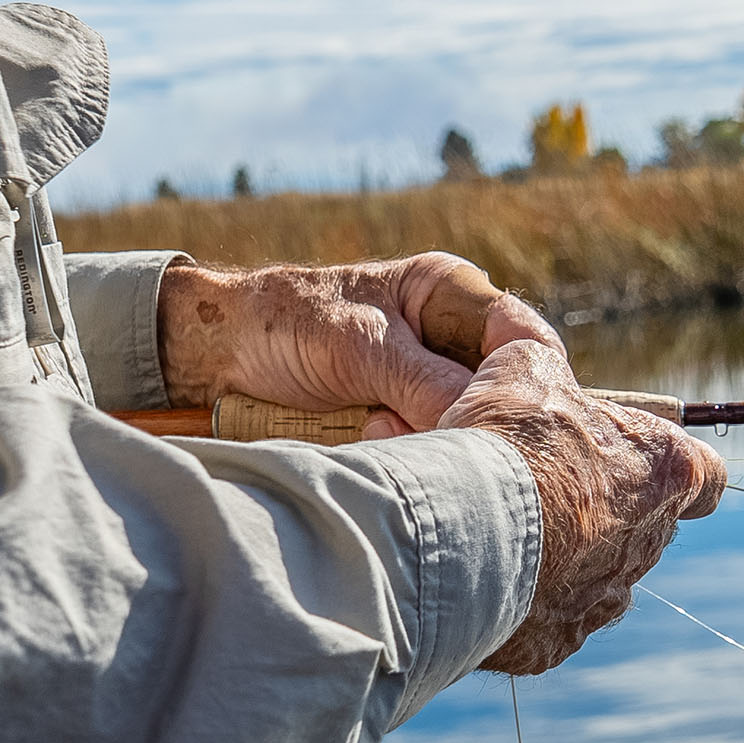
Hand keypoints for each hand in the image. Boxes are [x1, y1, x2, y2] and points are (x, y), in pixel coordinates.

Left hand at [157, 253, 562, 437]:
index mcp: (449, 291)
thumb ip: (423, 380)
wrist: (219, 356)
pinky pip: (435, 443)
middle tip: (431, 427)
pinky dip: (415, 451)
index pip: (521, 336)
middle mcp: (450, 336)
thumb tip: (479, 424)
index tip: (502, 417)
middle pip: (501, 388)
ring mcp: (430, 380)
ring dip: (436, 436)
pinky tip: (376, 439)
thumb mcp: (359, 347)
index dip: (524, 378)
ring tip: (380, 426)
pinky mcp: (407, 417)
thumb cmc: (285, 325)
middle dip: (473, 415)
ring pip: (468, 423)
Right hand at [441, 341, 725, 674]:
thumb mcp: (524, 370)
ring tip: (497, 532)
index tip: (635, 460)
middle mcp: (649, 541)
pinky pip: (544, 618)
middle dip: (598, 509)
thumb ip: (543, 364)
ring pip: (592, 575)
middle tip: (538, 486)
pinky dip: (518, 599)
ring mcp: (606, 599)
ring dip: (557, 556)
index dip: (673, 466)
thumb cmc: (507, 444)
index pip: (706, 476)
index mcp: (665, 473)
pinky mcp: (557, 643)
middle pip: (640, 525)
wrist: (463, 534)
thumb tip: (531, 354)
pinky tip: (479, 575)